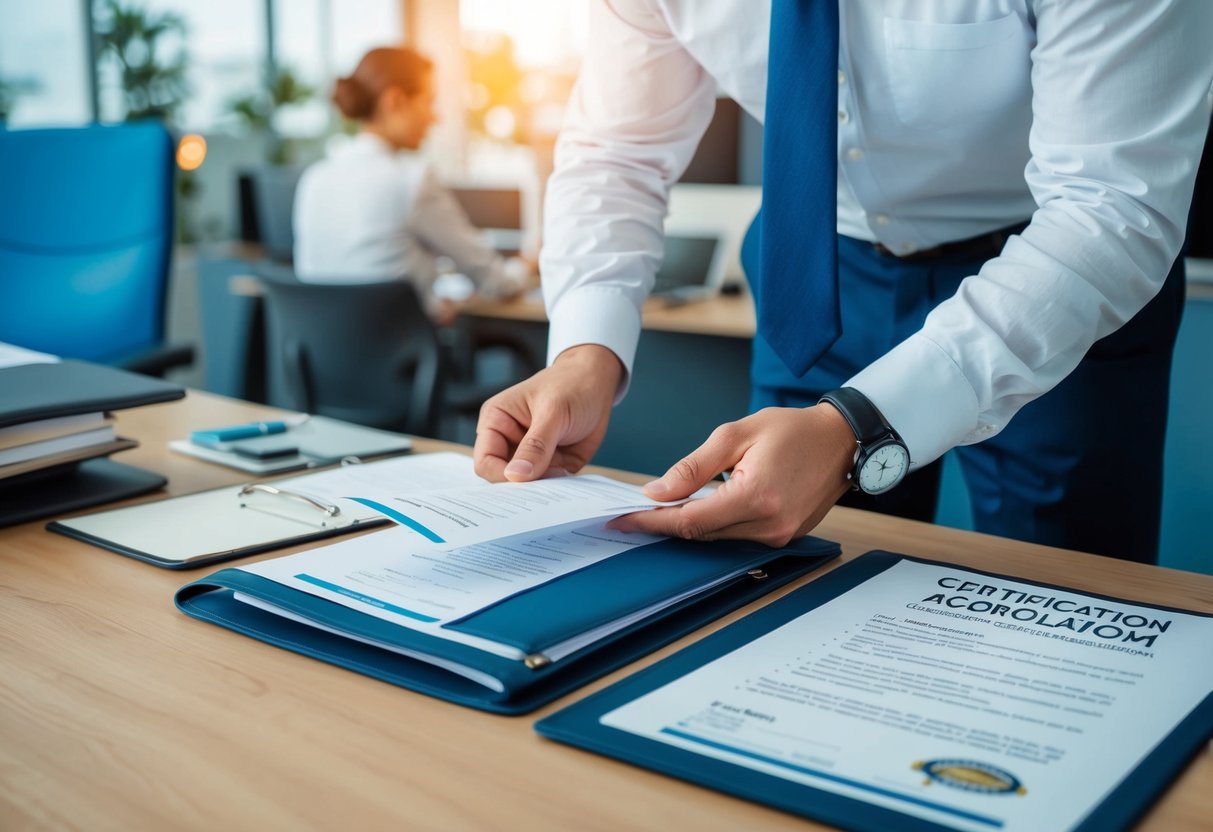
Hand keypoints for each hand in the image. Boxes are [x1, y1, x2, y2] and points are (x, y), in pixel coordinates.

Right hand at [474, 345, 622, 481]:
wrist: (598, 381)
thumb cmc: (571, 385)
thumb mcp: (553, 412)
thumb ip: (536, 445)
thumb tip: (515, 475)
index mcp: (496, 422)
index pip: (485, 461)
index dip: (502, 476)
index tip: (526, 481)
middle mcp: (509, 441)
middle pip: (503, 479)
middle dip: (524, 486)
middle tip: (547, 484)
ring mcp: (530, 456)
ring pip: (527, 487)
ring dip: (545, 487)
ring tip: (562, 474)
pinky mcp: (551, 465)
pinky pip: (549, 487)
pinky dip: (559, 487)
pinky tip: (570, 476)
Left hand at [609, 405, 856, 546]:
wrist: (841, 440)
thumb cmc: (793, 430)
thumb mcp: (736, 434)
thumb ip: (693, 466)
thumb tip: (656, 491)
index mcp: (755, 496)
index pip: (691, 520)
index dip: (653, 522)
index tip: (624, 520)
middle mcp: (770, 524)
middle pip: (702, 534)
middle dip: (666, 524)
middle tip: (633, 514)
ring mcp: (780, 534)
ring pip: (719, 539)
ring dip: (690, 525)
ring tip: (661, 510)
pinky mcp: (785, 536)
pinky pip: (739, 536)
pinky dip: (716, 525)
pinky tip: (699, 510)